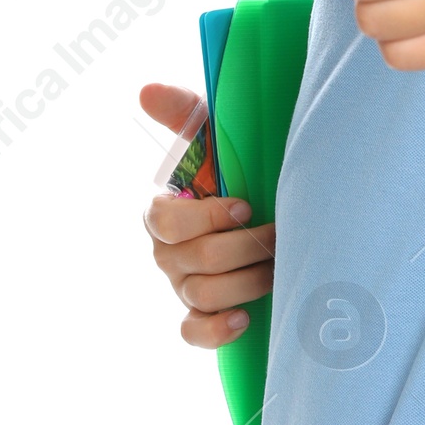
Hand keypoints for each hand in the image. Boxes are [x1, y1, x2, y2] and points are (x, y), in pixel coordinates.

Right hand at [139, 83, 274, 347]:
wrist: (268, 202)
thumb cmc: (236, 167)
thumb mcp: (212, 134)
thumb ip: (182, 112)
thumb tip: (147, 90)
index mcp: (164, 210)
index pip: (166, 223)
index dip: (207, 217)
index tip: (246, 206)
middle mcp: (167, 251)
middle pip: (194, 261)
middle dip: (243, 249)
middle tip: (277, 235)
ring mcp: (181, 284)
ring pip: (201, 295)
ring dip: (246, 283)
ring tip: (277, 267)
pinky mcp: (200, 314)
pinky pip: (193, 333)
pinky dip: (217, 329)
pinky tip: (246, 317)